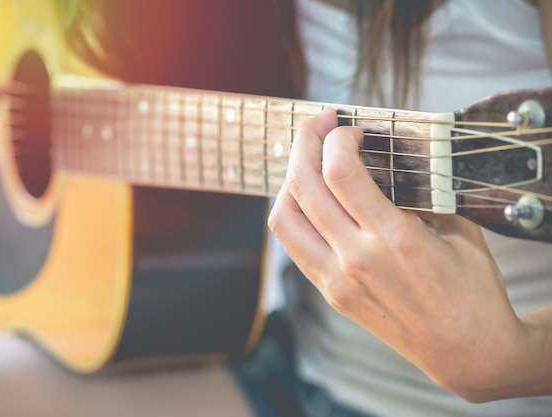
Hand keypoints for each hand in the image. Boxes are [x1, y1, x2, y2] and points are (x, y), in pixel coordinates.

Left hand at [268, 108, 550, 400]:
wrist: (468, 353)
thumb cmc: (472, 291)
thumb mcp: (457, 231)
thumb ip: (419, 195)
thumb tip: (386, 162)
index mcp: (393, 239)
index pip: (340, 172)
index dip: (337, 138)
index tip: (351, 129)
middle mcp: (355, 259)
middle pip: (303, 186)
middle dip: (306, 141)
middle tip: (320, 123)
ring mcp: (336, 280)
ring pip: (284, 217)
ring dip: (289, 178)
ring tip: (307, 160)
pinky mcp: (330, 294)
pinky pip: (293, 245)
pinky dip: (292, 213)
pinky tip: (307, 198)